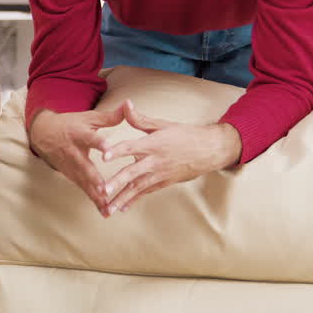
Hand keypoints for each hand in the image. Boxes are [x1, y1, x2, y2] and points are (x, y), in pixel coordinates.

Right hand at [29, 104, 129, 216]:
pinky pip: (83, 189)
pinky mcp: (70, 175)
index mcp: (79, 134)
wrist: (44, 134)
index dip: (99, 144)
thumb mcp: (88, 118)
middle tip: (105, 189)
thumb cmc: (71, 125)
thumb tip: (128, 105)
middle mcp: (73, 152)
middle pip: (85, 166)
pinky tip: (105, 210)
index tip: (107, 150)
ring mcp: (71, 166)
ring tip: (108, 206)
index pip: (90, 139)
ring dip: (95, 194)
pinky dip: (93, 200)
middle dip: (94, 179)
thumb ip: (110, 116)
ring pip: (84, 182)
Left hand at [98, 100, 241, 213]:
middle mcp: (155, 161)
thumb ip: (140, 118)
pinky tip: (121, 207)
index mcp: (153, 144)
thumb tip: (126, 104)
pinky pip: (146, 192)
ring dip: (122, 197)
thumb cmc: (184, 135)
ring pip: (138, 187)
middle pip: (133, 172)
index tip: (104, 156)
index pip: (132, 147)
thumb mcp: (162, 124)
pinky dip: (133, 200)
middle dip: (117, 182)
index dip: (118, 151)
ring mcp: (160, 174)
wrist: (209, 151)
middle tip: (102, 190)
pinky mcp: (164, 182)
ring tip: (107, 208)